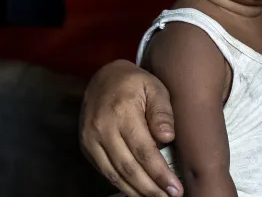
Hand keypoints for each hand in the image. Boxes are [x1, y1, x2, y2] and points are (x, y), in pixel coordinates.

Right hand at [79, 60, 182, 196]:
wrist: (104, 77)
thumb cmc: (135, 83)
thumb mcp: (155, 87)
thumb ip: (162, 112)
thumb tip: (167, 138)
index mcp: (122, 112)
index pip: (143, 151)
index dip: (159, 173)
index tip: (175, 188)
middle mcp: (102, 128)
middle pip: (128, 168)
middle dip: (150, 188)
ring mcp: (90, 139)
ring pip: (115, 174)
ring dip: (136, 191)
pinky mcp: (86, 146)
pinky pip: (105, 171)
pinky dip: (122, 184)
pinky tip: (138, 190)